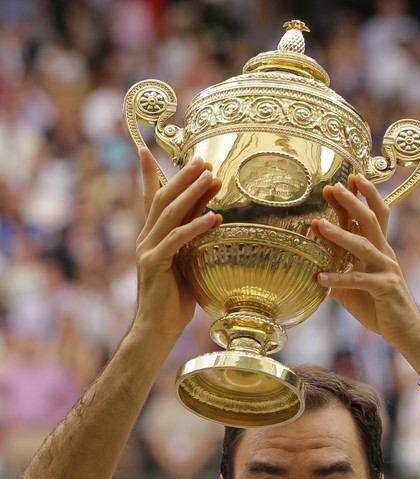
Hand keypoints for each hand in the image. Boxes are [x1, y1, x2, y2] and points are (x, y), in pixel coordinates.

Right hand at [132, 147, 221, 342]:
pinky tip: (215, 217)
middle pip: (162, 198)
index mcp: (151, 237)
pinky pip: (177, 240)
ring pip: (169, 213)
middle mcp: (146, 238)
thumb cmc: (175, 301)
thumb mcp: (187, 264)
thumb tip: (211, 222)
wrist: (157, 328)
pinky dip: (196, 226)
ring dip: (191, 193)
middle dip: (182, 177)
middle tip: (202, 159)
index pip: (150, 198)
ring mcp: (148, 250)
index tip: (145, 149)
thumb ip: (191, 243)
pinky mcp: (154, 264)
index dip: (149, 173)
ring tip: (211, 177)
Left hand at [313, 174, 419, 352]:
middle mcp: (384, 254)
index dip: (360, 197)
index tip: (344, 180)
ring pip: (362, 246)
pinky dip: (337, 279)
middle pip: (369, 220)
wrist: (404, 331)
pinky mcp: (385, 288)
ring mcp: (386, 269)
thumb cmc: (379, 308)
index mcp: (379, 250)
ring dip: (339, 235)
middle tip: (334, 186)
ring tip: (318, 225)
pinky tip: (318, 278)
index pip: (371, 216)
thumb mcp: (352, 289)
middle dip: (353, 202)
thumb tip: (313, 270)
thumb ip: (336, 275)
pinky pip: (358, 280)